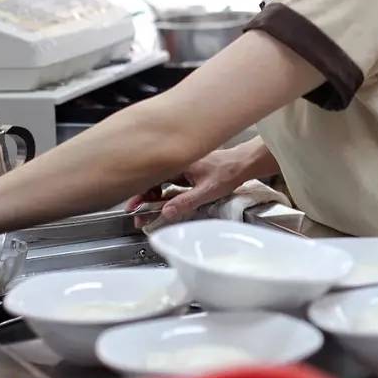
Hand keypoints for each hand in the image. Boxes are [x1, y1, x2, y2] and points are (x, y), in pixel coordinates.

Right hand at [124, 147, 253, 224]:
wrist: (244, 164)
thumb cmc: (229, 172)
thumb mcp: (207, 191)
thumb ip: (186, 201)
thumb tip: (166, 212)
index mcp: (179, 163)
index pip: (151, 177)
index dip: (140, 193)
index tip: (134, 207)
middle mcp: (178, 163)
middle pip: (153, 180)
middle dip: (143, 197)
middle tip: (138, 213)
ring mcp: (183, 168)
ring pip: (161, 182)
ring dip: (153, 196)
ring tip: (148, 211)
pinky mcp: (188, 173)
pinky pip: (170, 183)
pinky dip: (165, 193)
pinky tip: (164, 203)